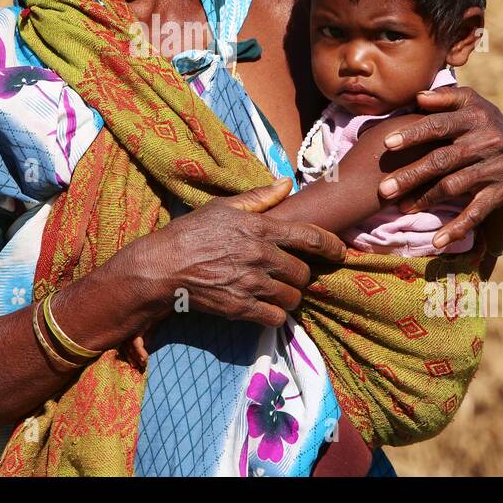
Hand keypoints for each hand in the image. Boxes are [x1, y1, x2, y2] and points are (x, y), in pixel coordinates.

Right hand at [119, 178, 347, 328]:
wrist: (162, 267)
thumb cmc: (190, 232)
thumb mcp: (223, 207)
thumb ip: (259, 197)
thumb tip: (287, 183)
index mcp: (259, 228)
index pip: (310, 237)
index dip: (331, 246)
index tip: (341, 252)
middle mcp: (260, 256)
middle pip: (303, 272)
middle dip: (300, 275)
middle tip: (289, 274)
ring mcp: (251, 284)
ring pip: (292, 298)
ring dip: (289, 297)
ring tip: (277, 292)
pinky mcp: (241, 308)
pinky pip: (276, 318)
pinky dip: (275, 315)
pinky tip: (265, 308)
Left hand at [377, 87, 502, 249]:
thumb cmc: (485, 123)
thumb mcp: (471, 103)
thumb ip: (445, 98)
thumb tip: (418, 96)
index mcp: (474, 118)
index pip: (439, 125)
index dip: (413, 134)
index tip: (387, 144)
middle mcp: (485, 142)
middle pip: (442, 160)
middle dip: (411, 175)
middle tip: (383, 189)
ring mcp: (493, 169)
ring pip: (454, 186)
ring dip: (425, 199)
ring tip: (400, 208)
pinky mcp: (500, 192)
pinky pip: (476, 212)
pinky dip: (457, 228)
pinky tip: (437, 241)